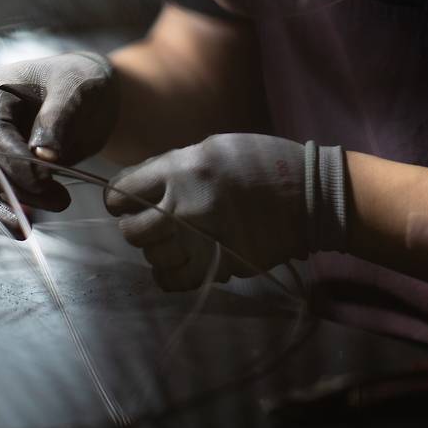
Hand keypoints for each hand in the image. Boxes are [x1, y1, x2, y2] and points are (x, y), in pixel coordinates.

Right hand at [0, 51, 117, 258]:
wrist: (92, 93)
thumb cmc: (82, 80)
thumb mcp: (76, 87)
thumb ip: (58, 117)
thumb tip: (43, 154)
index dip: (16, 161)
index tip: (45, 178)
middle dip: (17, 190)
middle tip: (56, 203)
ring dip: (0, 210)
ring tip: (25, 230)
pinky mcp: (1, 168)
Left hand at [104, 133, 346, 290]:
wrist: (309, 195)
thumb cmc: (262, 161)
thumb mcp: (215, 147)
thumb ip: (176, 166)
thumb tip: (145, 186)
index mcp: (183, 169)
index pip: (123, 191)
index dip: (118, 197)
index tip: (124, 200)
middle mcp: (186, 206)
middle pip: (132, 230)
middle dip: (133, 225)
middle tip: (145, 221)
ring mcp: (202, 241)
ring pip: (152, 257)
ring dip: (155, 248)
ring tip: (170, 238)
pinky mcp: (220, 266)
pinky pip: (175, 280)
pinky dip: (170, 273)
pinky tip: (180, 260)